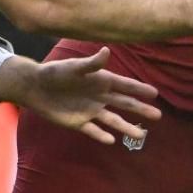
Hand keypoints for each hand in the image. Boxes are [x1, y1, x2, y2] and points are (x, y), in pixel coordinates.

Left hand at [0, 50, 160, 144]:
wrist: (35, 87)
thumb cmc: (55, 73)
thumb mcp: (73, 67)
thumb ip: (91, 63)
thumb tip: (107, 51)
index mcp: (101, 81)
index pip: (124, 86)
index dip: (139, 90)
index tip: (155, 94)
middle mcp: (99, 96)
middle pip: (124, 104)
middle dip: (140, 109)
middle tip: (158, 115)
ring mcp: (90, 111)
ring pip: (113, 120)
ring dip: (126, 127)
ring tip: (141, 135)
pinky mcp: (79, 122)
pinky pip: (93, 130)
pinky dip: (102, 136)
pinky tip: (112, 141)